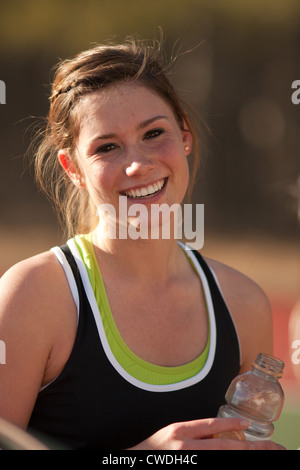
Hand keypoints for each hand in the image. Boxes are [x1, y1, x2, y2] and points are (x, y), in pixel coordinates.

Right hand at [129, 418, 285, 449]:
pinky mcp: (186, 468)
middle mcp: (184, 446)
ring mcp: (185, 459)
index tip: (246, 425)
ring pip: (217, 457)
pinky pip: (208, 464)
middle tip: (263, 447)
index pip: (209, 425)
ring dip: (235, 455)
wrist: (136, 461)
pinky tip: (233, 460)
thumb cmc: (155, 448)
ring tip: (251, 453)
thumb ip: (193, 432)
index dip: (230, 425)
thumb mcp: (173, 434)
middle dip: (244, 447)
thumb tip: (218, 433)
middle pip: (220, 447)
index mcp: (180, 431)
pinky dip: (221, 462)